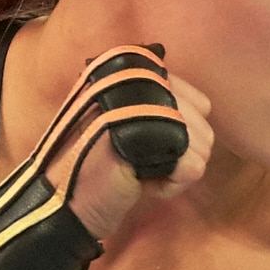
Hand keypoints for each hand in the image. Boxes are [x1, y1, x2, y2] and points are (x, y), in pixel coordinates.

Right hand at [60, 46, 212, 241]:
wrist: (63, 200)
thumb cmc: (96, 163)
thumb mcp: (128, 120)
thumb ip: (161, 104)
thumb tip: (206, 107)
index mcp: (132, 69)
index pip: (199, 101)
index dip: (182, 133)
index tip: (147, 146)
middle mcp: (136, 77)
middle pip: (203, 123)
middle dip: (180, 155)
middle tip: (140, 164)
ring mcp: (140, 104)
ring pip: (202, 145)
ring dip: (173, 171)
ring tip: (137, 172)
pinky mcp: (144, 137)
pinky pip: (193, 167)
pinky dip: (170, 186)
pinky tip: (140, 183)